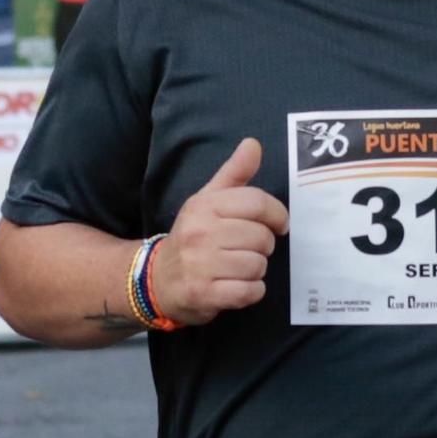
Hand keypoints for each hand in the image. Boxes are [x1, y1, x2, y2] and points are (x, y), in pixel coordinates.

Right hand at [149, 138, 288, 326]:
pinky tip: (237, 287)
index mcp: (204, 206)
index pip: (257, 202)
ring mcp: (200, 265)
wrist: (157, 279)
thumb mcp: (208, 201)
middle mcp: (200, 232)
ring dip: (256, 271)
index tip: (278, 225)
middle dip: (263, 246)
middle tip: (248, 250)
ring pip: (257, 265)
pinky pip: (249, 292)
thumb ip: (234, 173)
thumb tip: (253, 143)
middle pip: (261, 237)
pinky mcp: (203, 293)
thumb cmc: (193, 236)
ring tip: (239, 269)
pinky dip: (251, 292)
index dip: (277, 214)